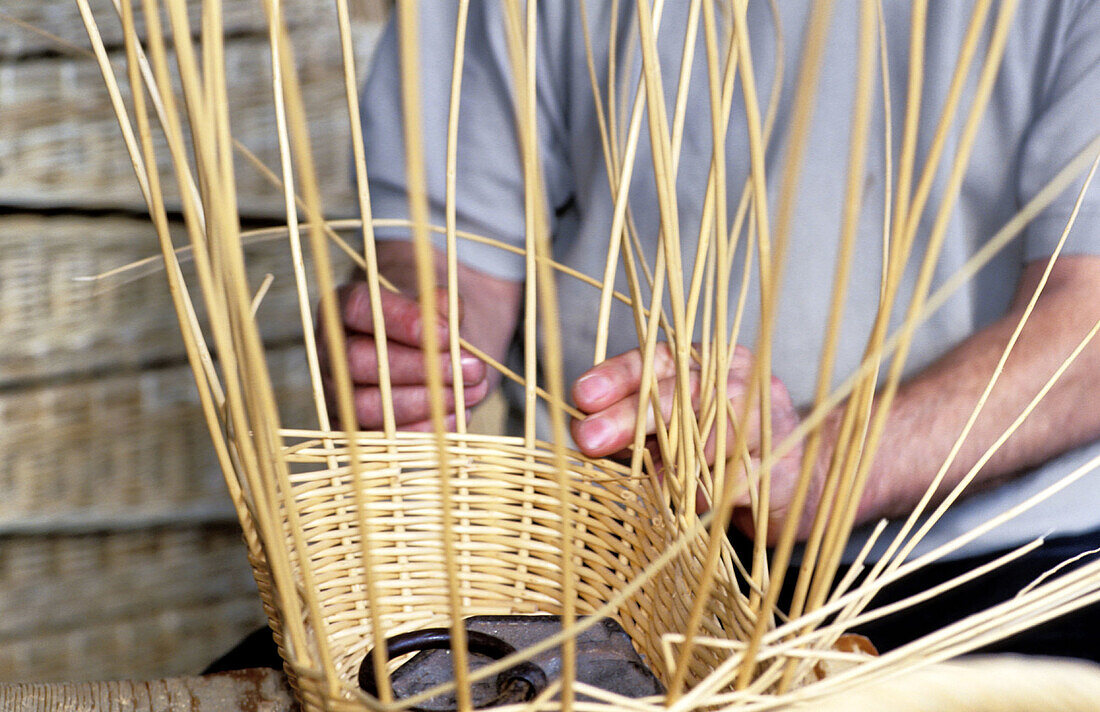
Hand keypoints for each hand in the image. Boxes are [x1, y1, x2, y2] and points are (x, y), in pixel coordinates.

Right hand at [320, 282, 489, 429]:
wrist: (437, 350)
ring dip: (424, 403)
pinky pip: (379, 439)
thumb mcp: (440, 305)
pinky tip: (458, 416)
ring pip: (365, 406)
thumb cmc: (433, 322)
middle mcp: (331, 351)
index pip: (359, 307)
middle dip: (419, 368)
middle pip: (357, 360)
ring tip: (469, 393)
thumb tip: (446, 322)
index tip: (448, 334)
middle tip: (471, 369)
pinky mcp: (353, 429)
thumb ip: (441, 307)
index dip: (402, 320)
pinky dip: (423, 431)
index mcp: (346, 308)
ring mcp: (337, 394)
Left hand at [570, 344, 826, 542]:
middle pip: (680, 392)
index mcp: (707, 363)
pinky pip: (737, 479)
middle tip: (588, 439)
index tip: (582, 396)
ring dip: (669, 455)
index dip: (618, 376)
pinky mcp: (781, 471)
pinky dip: (705, 491)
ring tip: (639, 476)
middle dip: (630, 416)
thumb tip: (584, 431)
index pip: (657, 360)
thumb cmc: (726, 451)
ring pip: (713, 431)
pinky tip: (681, 501)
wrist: (808, 481)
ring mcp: (765, 425)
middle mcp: (738, 383)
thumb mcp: (676, 429)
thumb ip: (636, 426)